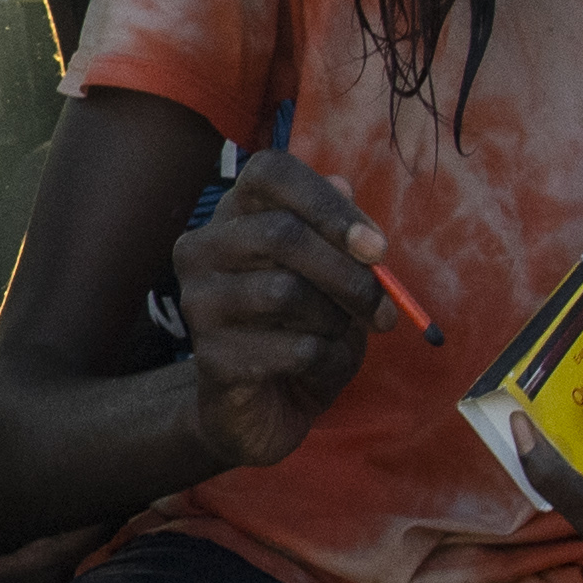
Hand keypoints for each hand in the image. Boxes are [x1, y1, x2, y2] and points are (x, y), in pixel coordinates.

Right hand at [169, 148, 413, 479]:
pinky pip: (291, 349)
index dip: (328, 203)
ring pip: (286, 292)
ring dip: (337, 321)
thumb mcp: (332, 278)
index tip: (375, 248)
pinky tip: (320, 371)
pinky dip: (326, 361)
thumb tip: (344, 184)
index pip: (269, 172)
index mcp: (233, 216)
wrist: (263, 409)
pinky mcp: (210, 359)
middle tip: (385, 308)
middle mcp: (201, 250)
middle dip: (348, 274)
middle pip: (280, 234)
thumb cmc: (301, 329)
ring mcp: (198, 304)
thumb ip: (338, 233)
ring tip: (342, 339)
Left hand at [519, 306, 582, 542]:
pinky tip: (560, 342)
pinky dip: (560, 381)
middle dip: (533, 436)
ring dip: (541, 404)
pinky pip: (576, 408)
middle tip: (516, 382)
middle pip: (567, 481)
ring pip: (564, 441)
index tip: (526, 427)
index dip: (556, 485)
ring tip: (535, 355)